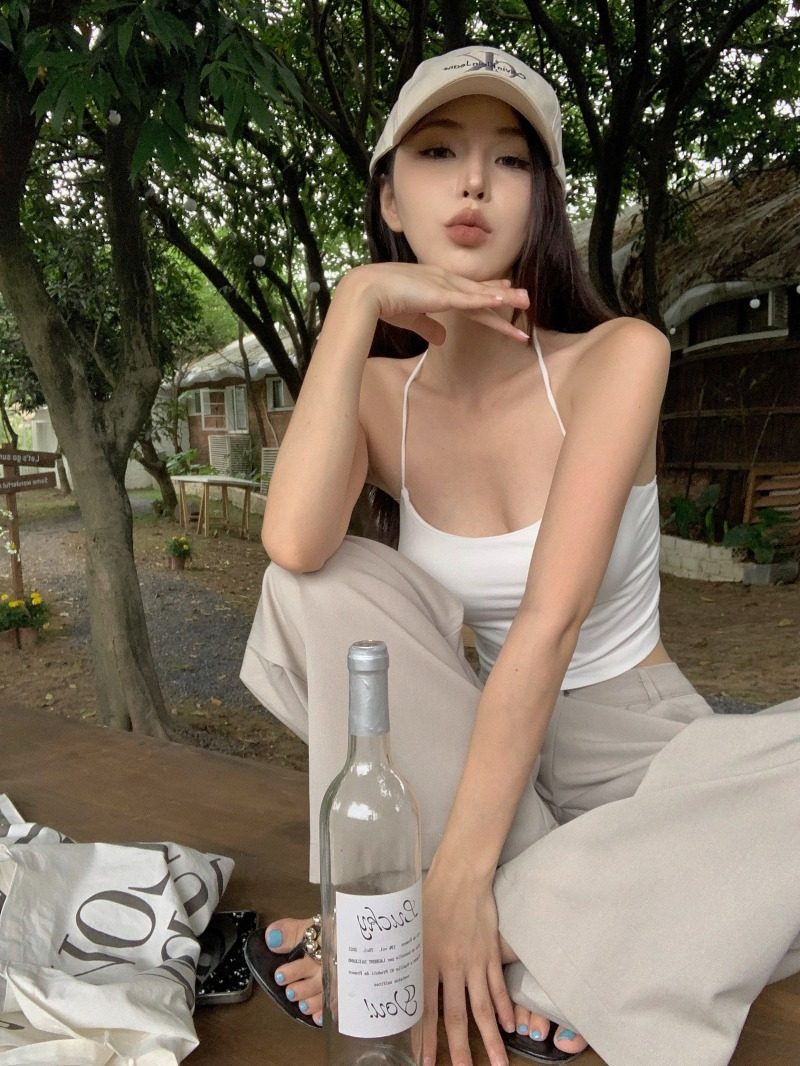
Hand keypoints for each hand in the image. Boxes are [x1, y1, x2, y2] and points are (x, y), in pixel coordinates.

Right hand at [341, 263, 529, 346]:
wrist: (366, 291)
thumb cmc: (383, 301)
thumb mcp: (411, 317)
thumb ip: (428, 327)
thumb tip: (442, 339)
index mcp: (436, 285)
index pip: (468, 291)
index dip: (487, 293)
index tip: (505, 293)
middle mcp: (444, 281)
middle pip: (480, 293)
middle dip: (504, 297)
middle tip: (526, 300)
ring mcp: (445, 286)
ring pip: (481, 296)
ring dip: (504, 300)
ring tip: (526, 303)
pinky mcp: (441, 294)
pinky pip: (469, 299)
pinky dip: (487, 300)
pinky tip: (504, 302)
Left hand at [422, 858, 513, 1065]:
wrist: (460, 874)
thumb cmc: (428, 897)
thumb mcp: (408, 928)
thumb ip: (405, 956)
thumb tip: (391, 979)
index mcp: (425, 960)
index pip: (424, 1009)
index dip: (425, 1038)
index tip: (425, 1063)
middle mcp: (450, 965)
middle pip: (457, 1016)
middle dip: (459, 1050)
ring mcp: (473, 961)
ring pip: (482, 1007)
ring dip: (491, 1039)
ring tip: (499, 1064)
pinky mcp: (490, 953)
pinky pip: (498, 986)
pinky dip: (505, 1008)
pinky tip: (510, 1027)